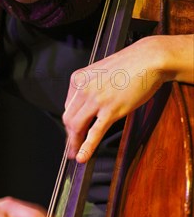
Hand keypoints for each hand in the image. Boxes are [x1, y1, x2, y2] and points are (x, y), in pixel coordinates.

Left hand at [62, 35, 177, 162]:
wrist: (148, 59)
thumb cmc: (130, 64)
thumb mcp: (101, 72)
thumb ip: (91, 87)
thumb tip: (88, 104)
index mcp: (79, 79)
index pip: (68, 106)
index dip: (71, 122)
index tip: (72, 131)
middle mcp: (83, 88)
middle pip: (69, 118)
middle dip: (70, 135)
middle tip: (71, 147)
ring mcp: (96, 99)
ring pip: (76, 126)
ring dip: (75, 143)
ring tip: (76, 155)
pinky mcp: (111, 109)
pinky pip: (95, 132)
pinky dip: (86, 147)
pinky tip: (83, 156)